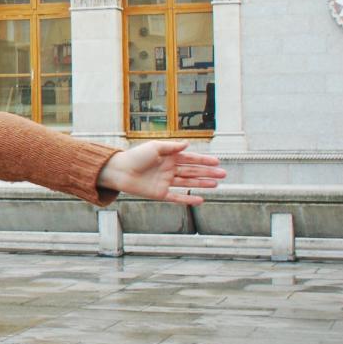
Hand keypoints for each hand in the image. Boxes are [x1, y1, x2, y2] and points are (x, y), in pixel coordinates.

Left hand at [96, 141, 223, 205]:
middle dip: (208, 172)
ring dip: (202, 183)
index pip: (190, 158)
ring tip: (216, 184)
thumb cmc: (135, 156)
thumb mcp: (154, 147)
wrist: (119, 171)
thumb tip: (187, 144)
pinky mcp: (160, 193)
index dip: (204, 160)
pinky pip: (177, 197)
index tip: (217, 161)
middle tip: (223, 174)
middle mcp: (168, 169)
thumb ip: (171, 147)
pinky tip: (200, 199)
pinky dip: (188, 199)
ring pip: (188, 183)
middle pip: (192, 171)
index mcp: (168, 157)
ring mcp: (165, 182)